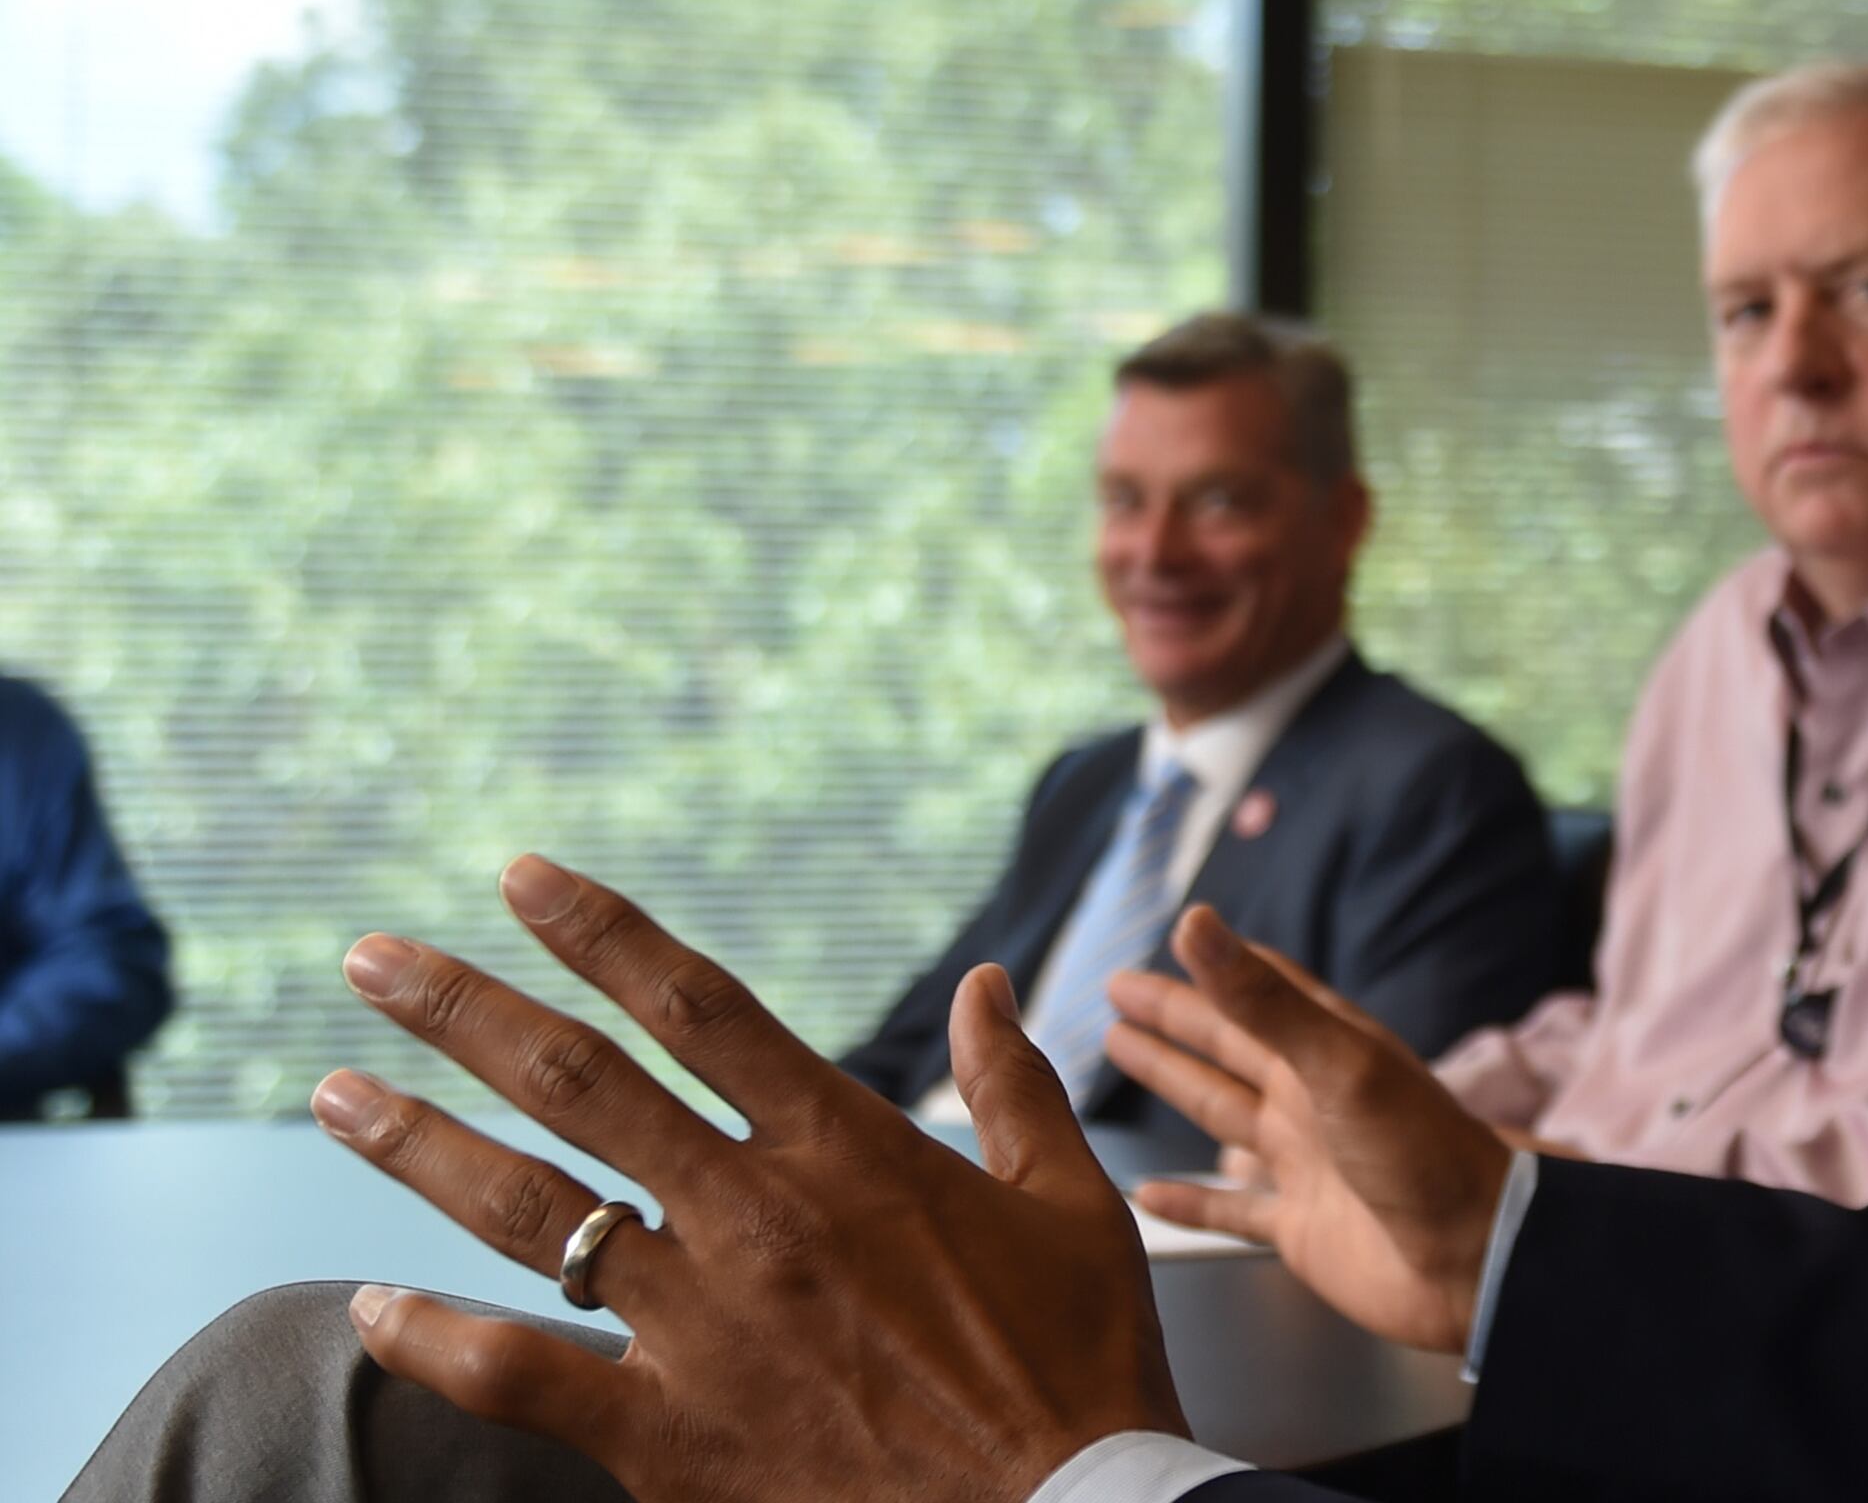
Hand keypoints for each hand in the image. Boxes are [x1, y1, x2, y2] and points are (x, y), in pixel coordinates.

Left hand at [313, 855, 1188, 1501]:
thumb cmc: (1081, 1365)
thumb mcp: (1075, 1204)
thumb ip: (1015, 1086)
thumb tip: (987, 985)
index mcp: (852, 1151)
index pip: (701, 1009)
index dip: (602, 933)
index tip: (524, 878)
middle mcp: (761, 1219)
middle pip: (582, 1084)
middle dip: (464, 1009)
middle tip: (373, 959)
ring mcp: (708, 1328)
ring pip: (532, 1213)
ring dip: (421, 1144)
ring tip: (338, 1094)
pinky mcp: (673, 1436)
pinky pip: (524, 1376)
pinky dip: (437, 1342)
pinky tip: (374, 1306)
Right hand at [1103, 907, 1514, 1353]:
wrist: (1474, 1258)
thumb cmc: (1421, 1152)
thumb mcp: (1338, 1064)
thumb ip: (1262, 1001)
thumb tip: (1195, 922)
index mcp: (1328, 1051)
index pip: (1259, 992)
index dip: (1212, 967)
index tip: (1170, 938)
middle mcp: (1312, 1100)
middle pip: (1227, 1047)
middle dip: (1174, 1019)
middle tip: (1117, 992)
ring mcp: (1306, 1164)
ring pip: (1221, 1114)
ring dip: (1174, 1084)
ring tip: (1123, 1052)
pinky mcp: (1299, 1227)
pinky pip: (1230, 1209)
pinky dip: (1189, 1200)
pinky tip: (1146, 1192)